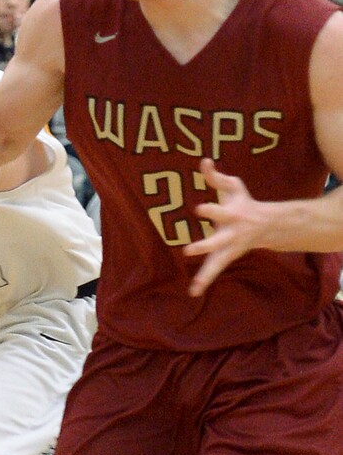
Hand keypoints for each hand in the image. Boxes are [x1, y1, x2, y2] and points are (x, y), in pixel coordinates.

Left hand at [184, 158, 267, 296]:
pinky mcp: (225, 257)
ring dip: (206, 274)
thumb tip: (203, 161)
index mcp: (232, 214)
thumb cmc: (243, 202)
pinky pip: (214, 270)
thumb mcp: (232, 186)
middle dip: (204, 246)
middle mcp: (230, 234)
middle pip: (216, 242)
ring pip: (216, 262)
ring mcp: (228, 248)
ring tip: (195, 288)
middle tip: (188, 250)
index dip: (210, 210)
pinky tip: (193, 293)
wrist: (266, 225)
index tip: (198, 209)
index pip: (219, 211)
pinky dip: (204, 281)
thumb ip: (216, 177)